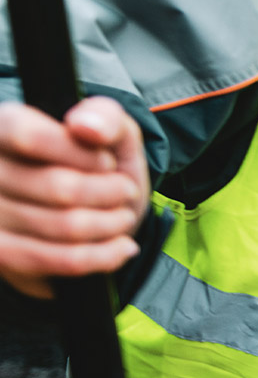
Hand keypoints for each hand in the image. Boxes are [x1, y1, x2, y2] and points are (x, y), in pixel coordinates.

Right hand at [0, 98, 148, 298]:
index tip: (107, 161)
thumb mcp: (112, 132)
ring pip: (65, 226)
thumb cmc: (100, 164)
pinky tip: (122, 246)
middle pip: (58, 187)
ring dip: (111, 223)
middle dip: (110, 192)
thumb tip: (86, 126)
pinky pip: (58, 261)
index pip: (28, 136)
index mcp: (3, 127)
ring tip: (123, 215)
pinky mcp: (2, 255)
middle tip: (125, 191)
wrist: (96, 211)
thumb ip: (105, 117)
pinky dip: (103, 256)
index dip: (79, 153)